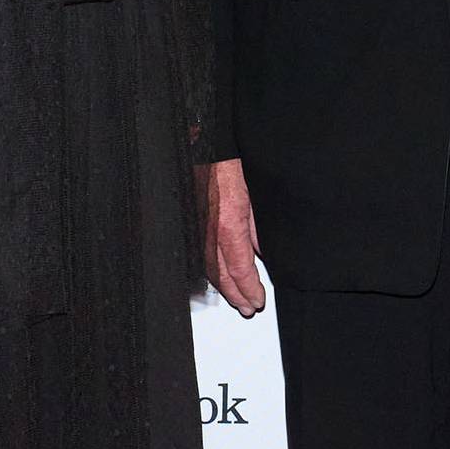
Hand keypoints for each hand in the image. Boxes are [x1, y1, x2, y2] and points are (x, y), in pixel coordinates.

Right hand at [201, 159, 265, 317]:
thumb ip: (258, 225)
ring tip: (236, 298)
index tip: (258, 299)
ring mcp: (194, 225)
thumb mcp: (255, 193)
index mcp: (228, 222)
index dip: (249, 288)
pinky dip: (208, 268)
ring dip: (222, 286)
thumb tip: (262, 250)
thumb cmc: (227, 161)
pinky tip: (217, 276)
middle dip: (236, 294)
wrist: (201, 141)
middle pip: (220, 273)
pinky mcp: (187, 221)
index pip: (239, 267)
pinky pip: (197, 251)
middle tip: (249, 307)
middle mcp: (207, 228)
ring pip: (205, 266)